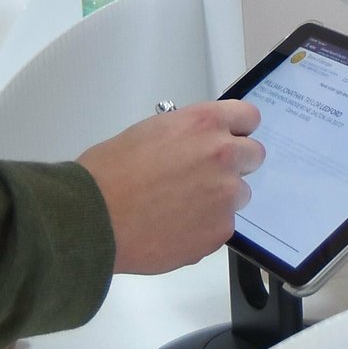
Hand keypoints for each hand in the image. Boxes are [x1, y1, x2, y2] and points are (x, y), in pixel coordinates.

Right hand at [80, 101, 264, 272]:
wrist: (93, 218)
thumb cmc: (107, 175)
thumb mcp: (148, 132)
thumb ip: (185, 136)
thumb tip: (194, 147)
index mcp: (203, 123)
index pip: (248, 117)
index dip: (238, 130)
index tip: (232, 138)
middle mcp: (222, 155)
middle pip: (254, 155)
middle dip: (234, 164)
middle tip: (205, 176)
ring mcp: (224, 195)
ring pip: (238, 195)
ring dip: (219, 199)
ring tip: (181, 207)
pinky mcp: (220, 230)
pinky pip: (222, 226)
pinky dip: (204, 228)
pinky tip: (175, 228)